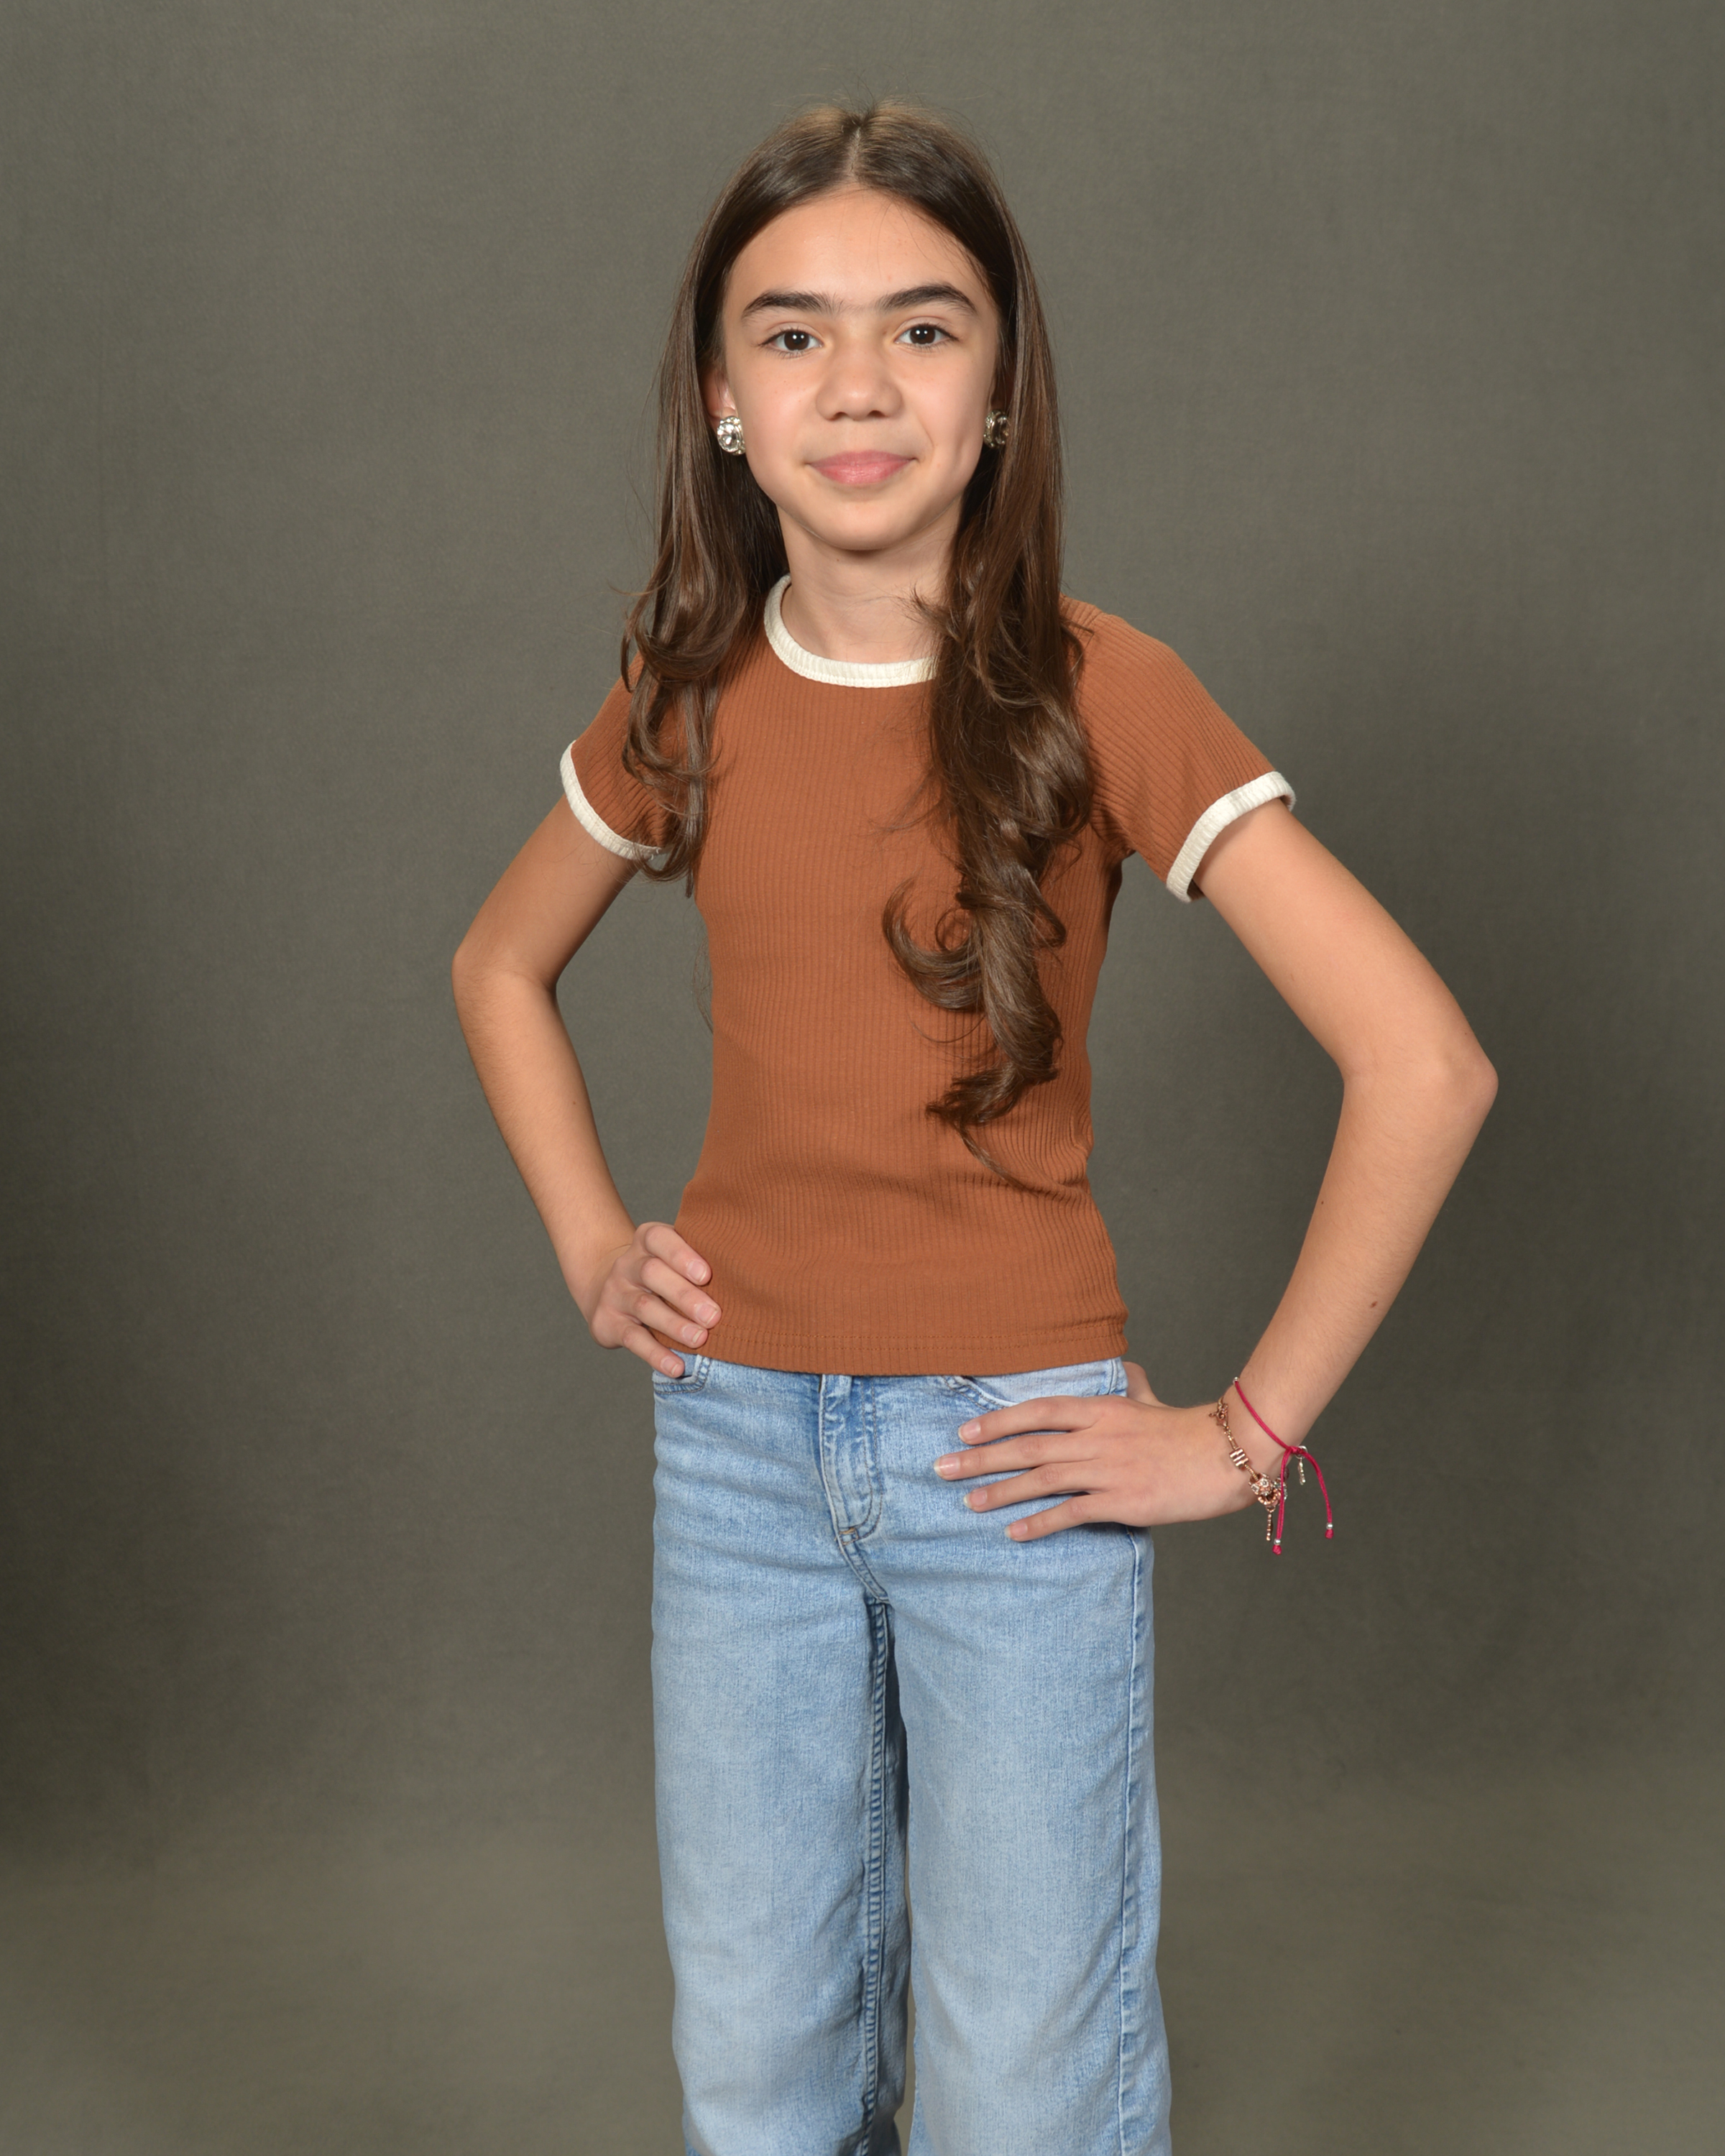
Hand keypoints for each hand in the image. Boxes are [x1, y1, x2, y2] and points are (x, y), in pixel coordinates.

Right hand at [576, 1221, 719, 1376]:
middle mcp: (627, 1264)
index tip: (706, 1275)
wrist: (609, 1288)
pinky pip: (633, 1339)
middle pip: (652, 1273)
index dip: (681, 1255)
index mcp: (646, 1241)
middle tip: (713, 1316)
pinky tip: (677, 1366)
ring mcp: (616, 1293)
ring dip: (674, 1325)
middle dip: (684, 1296)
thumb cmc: (662, 1273)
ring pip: (644, 1307)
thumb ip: (700, 1260)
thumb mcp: (673, 1257)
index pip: (659, 1239)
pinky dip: (656, 1354)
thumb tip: (747, 1278)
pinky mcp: (607, 1323)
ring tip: (700, 1339)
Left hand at [932, 1361, 1261, 1539]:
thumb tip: (1122, 1371)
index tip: (965, 1430)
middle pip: (1028, 1446)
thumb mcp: (1151, 1399)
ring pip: (1042, 1479)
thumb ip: (1130, 1386)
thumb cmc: (1188, 1429)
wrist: (1228, 1455)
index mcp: (1101, 1409)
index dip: (997, 1421)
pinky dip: (1040, 1522)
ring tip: (968, 1502)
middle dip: (981, 1457)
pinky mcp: (1123, 1501)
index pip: (1037, 1410)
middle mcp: (1097, 1437)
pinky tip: (1014, 1531)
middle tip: (943, 1467)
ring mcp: (1108, 1470)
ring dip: (1001, 1491)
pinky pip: (1071, 1512)